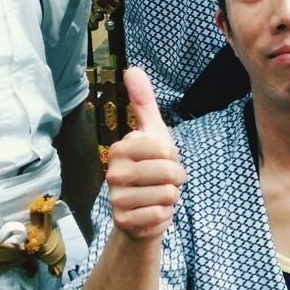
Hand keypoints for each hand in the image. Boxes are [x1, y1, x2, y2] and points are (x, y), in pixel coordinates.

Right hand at [104, 67, 184, 239]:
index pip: (165, 148)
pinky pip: (160, 215)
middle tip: (163, 181)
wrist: (141, 214)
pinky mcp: (124, 222)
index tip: (164, 161)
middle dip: (176, 179)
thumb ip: (143, 102)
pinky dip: (164, 216)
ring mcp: (117, 198)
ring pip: (168, 194)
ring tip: (156, 197)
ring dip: (170, 198)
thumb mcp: (152, 133)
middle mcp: (114, 173)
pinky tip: (153, 213)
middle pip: (169, 171)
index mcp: (120, 148)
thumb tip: (132, 68)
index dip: (174, 157)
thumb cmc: (150, 169)